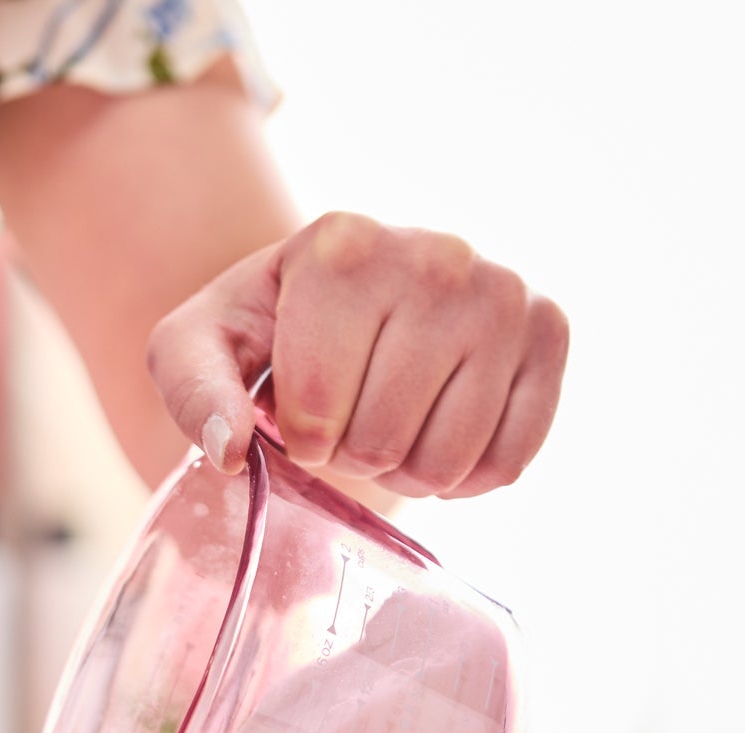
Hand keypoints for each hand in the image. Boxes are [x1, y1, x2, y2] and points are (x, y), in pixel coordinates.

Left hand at [145, 212, 568, 497]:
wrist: (352, 298)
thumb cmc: (266, 327)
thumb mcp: (196, 347)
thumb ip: (194, 391)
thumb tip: (231, 452)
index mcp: (342, 245)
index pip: (317, 410)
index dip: (298, 437)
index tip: (295, 409)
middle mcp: (437, 255)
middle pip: (384, 438)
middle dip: (353, 453)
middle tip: (347, 417)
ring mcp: (504, 292)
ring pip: (449, 459)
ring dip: (408, 467)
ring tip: (391, 419)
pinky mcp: (550, 330)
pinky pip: (508, 462)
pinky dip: (467, 474)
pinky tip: (439, 430)